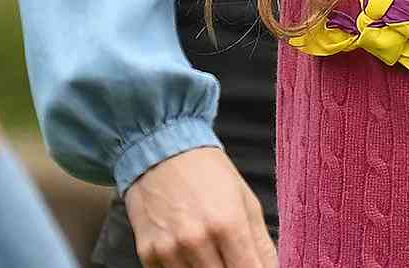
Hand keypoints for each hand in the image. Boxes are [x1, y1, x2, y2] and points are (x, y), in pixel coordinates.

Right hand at [125, 147, 275, 267]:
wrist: (162, 151)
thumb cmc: (209, 174)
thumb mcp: (246, 201)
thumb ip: (262, 244)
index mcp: (228, 223)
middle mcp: (196, 240)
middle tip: (233, 258)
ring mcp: (169, 250)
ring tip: (211, 252)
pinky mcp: (147, 254)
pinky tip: (188, 252)